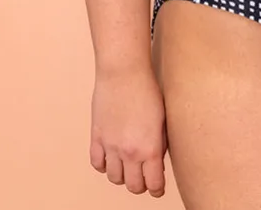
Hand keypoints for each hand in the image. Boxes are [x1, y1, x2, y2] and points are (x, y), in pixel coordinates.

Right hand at [89, 66, 166, 196]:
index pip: (153, 183)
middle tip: (144, 178)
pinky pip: (97, 163)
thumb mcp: (163, 118)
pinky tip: (110, 158)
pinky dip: (103, 165)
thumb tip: (157, 159)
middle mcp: (129, 152)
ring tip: (128, 167)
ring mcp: (111, 146)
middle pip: (133, 186)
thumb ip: (161, 142)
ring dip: (122, 176)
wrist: (124, 72)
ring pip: (114, 178)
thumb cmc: (147, 89)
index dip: (157, 189)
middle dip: (140, 185)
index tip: (158, 188)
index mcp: (151, 148)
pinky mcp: (97, 137)